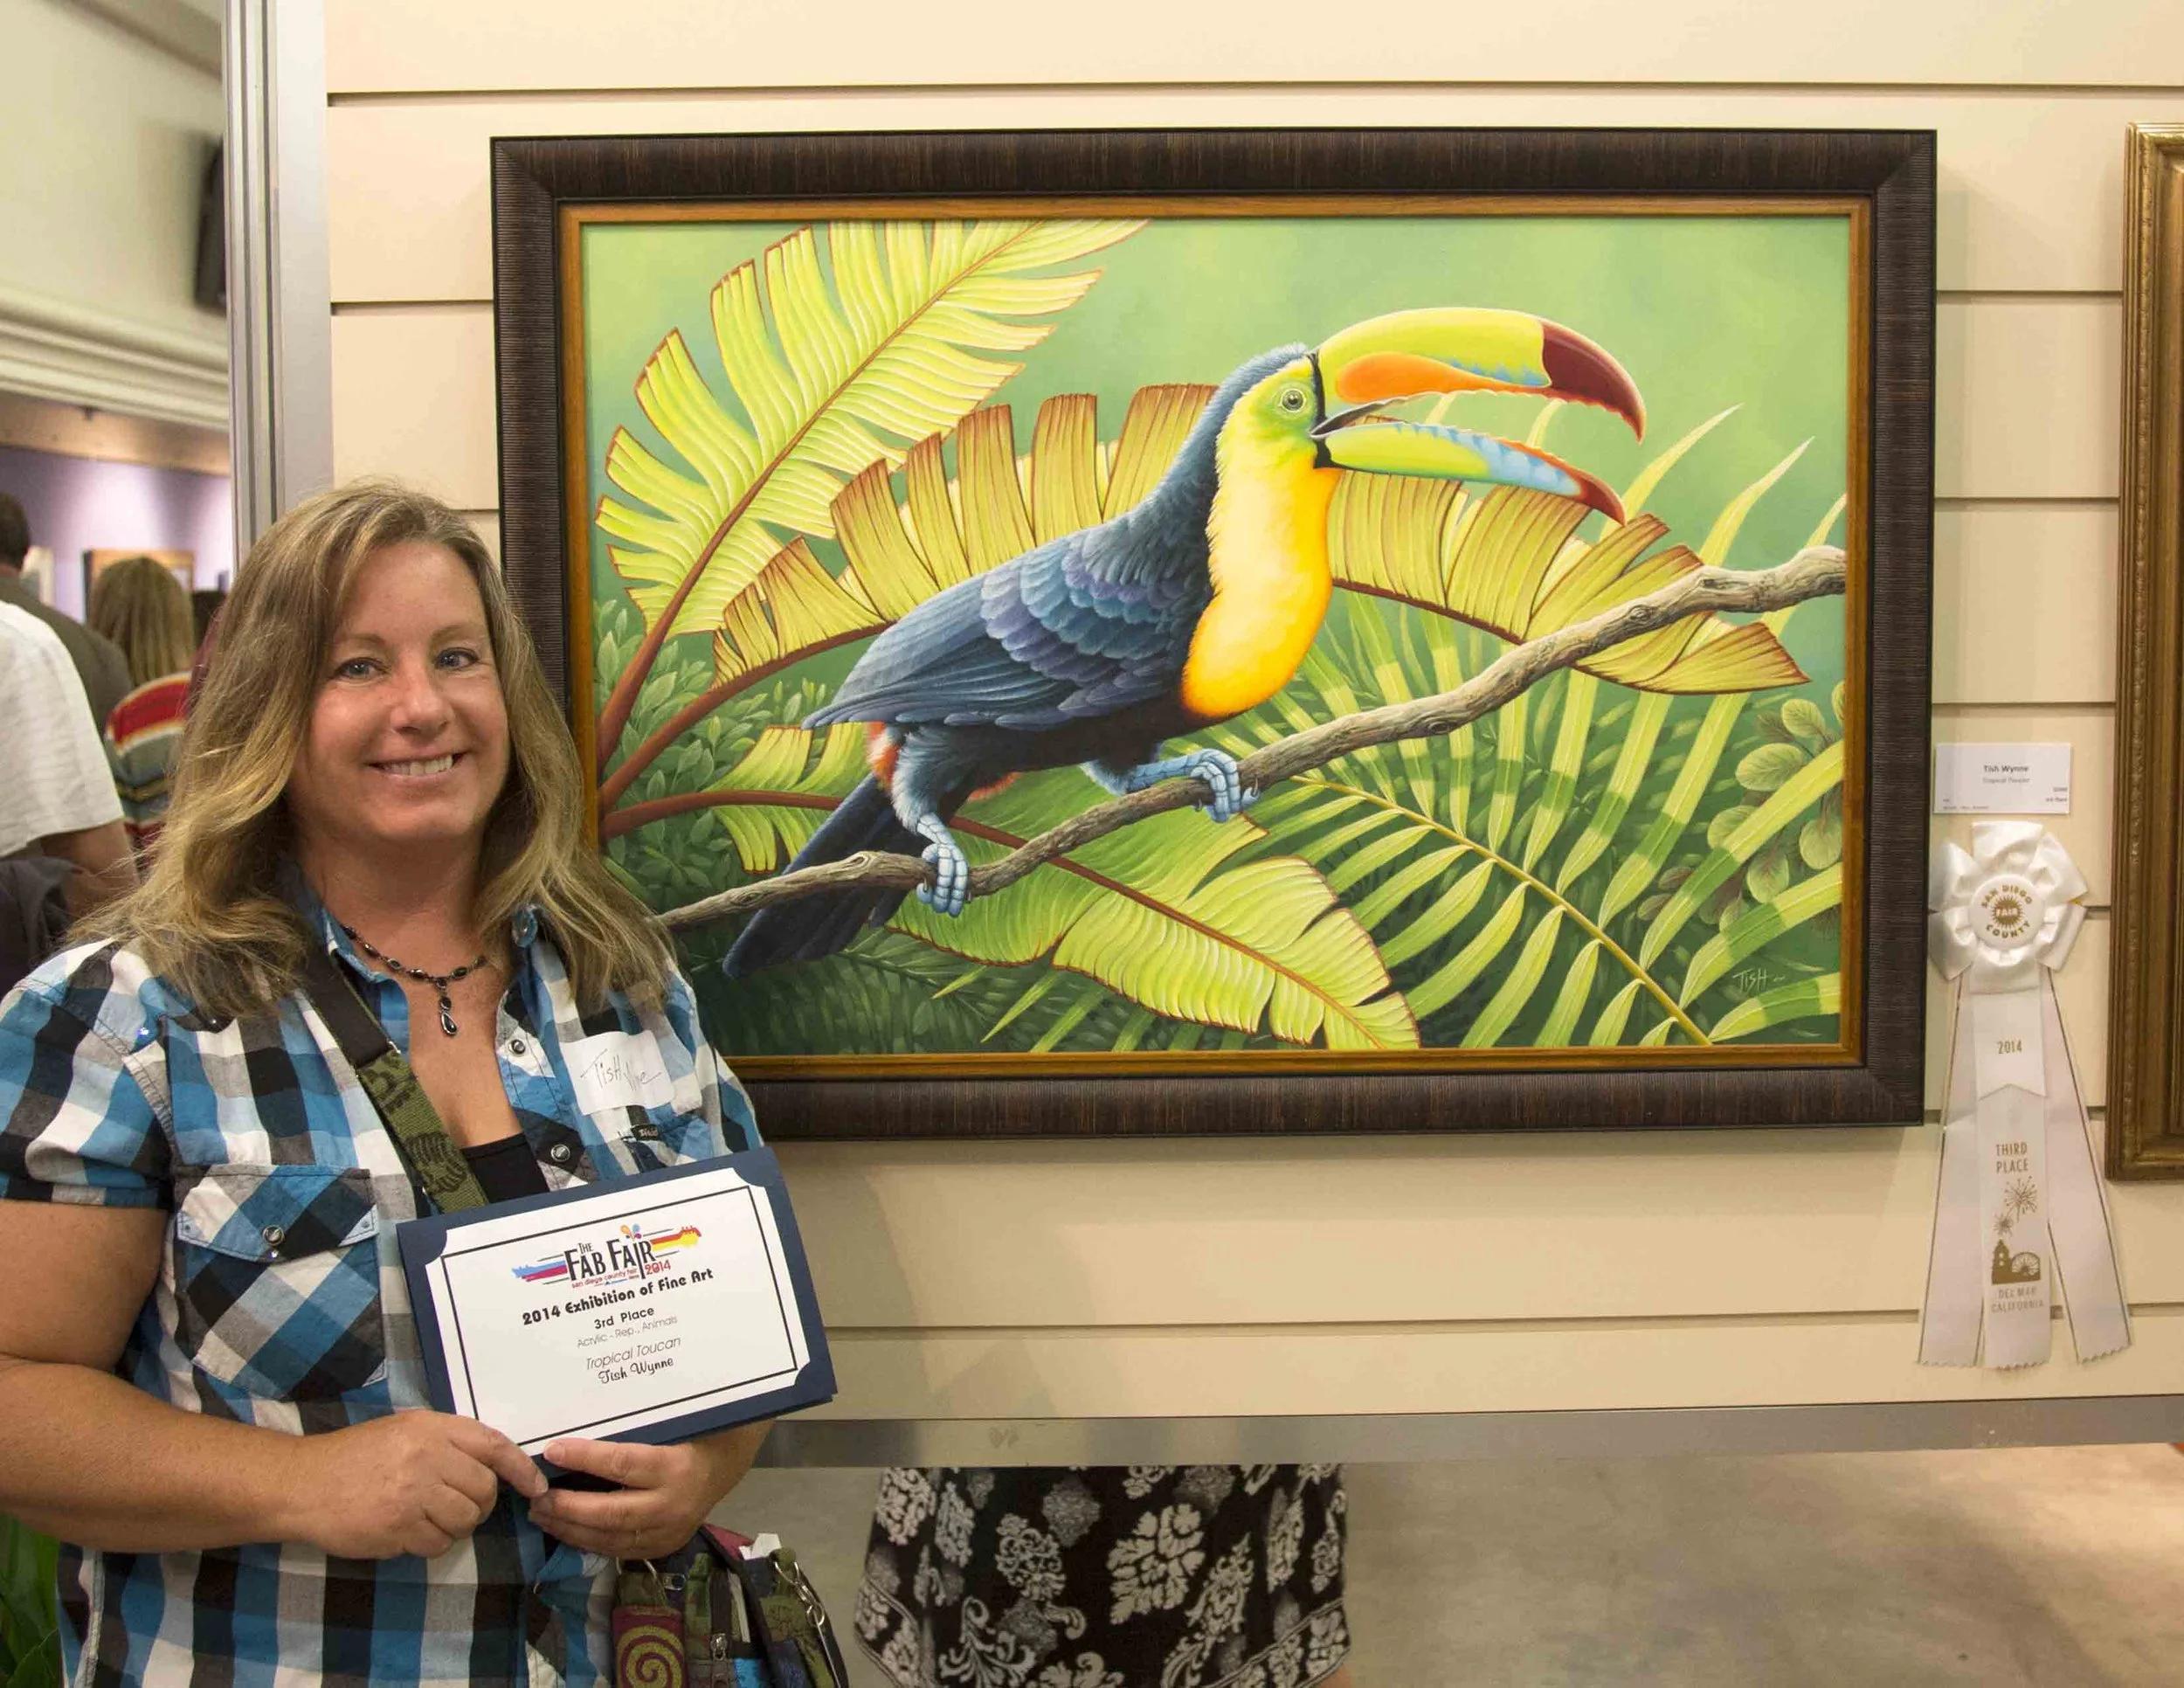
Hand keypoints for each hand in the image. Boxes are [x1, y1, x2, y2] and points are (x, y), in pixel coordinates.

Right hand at [278, 1410, 544, 1559]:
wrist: (303, 1484)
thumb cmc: (355, 1456)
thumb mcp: (405, 1431)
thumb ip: (448, 1442)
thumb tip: (495, 1466)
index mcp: (432, 1428)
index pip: (495, 1446)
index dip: (522, 1470)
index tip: (537, 1488)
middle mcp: (427, 1457)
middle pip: (484, 1490)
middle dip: (478, 1503)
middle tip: (454, 1504)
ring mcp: (413, 1494)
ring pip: (466, 1520)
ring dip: (454, 1526)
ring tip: (427, 1517)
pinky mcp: (397, 1528)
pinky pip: (437, 1544)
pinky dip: (429, 1543)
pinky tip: (407, 1531)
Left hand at [527, 1422, 770, 1559]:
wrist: (725, 1464)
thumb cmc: (692, 1433)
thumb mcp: (670, 1423)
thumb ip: (630, 1428)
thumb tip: (580, 1421)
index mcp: (677, 1468)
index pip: (622, 1464)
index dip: (584, 1457)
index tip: (551, 1450)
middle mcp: (673, 1505)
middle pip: (612, 1512)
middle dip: (568, 1507)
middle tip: (536, 1498)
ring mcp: (669, 1532)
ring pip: (611, 1537)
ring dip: (571, 1529)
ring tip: (541, 1515)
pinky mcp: (663, 1546)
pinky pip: (619, 1549)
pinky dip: (588, 1541)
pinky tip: (566, 1530)